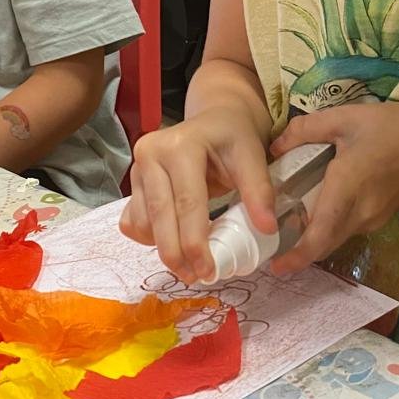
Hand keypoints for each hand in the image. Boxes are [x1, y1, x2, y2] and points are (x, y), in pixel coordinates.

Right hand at [120, 106, 274, 283]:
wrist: (213, 120)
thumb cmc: (232, 137)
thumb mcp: (252, 156)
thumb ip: (259, 191)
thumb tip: (266, 229)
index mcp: (180, 145)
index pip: (187, 203)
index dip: (196, 241)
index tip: (208, 271)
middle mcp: (150, 153)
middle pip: (160, 216)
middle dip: (176, 254)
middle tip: (195, 278)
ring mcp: (136, 168)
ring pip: (142, 222)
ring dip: (163, 248)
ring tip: (189, 264)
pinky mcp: (132, 181)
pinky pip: (132, 220)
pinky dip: (150, 237)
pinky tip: (173, 241)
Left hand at [268, 102, 398, 273]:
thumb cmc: (390, 127)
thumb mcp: (343, 118)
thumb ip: (304, 131)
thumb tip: (273, 148)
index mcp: (347, 189)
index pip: (320, 236)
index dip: (297, 256)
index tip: (276, 266)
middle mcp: (360, 213)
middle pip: (324, 244)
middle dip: (297, 250)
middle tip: (270, 243)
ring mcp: (372, 219)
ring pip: (335, 238)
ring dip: (312, 238)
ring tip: (287, 223)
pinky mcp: (380, 218)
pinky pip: (347, 229)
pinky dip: (328, 227)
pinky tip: (316, 209)